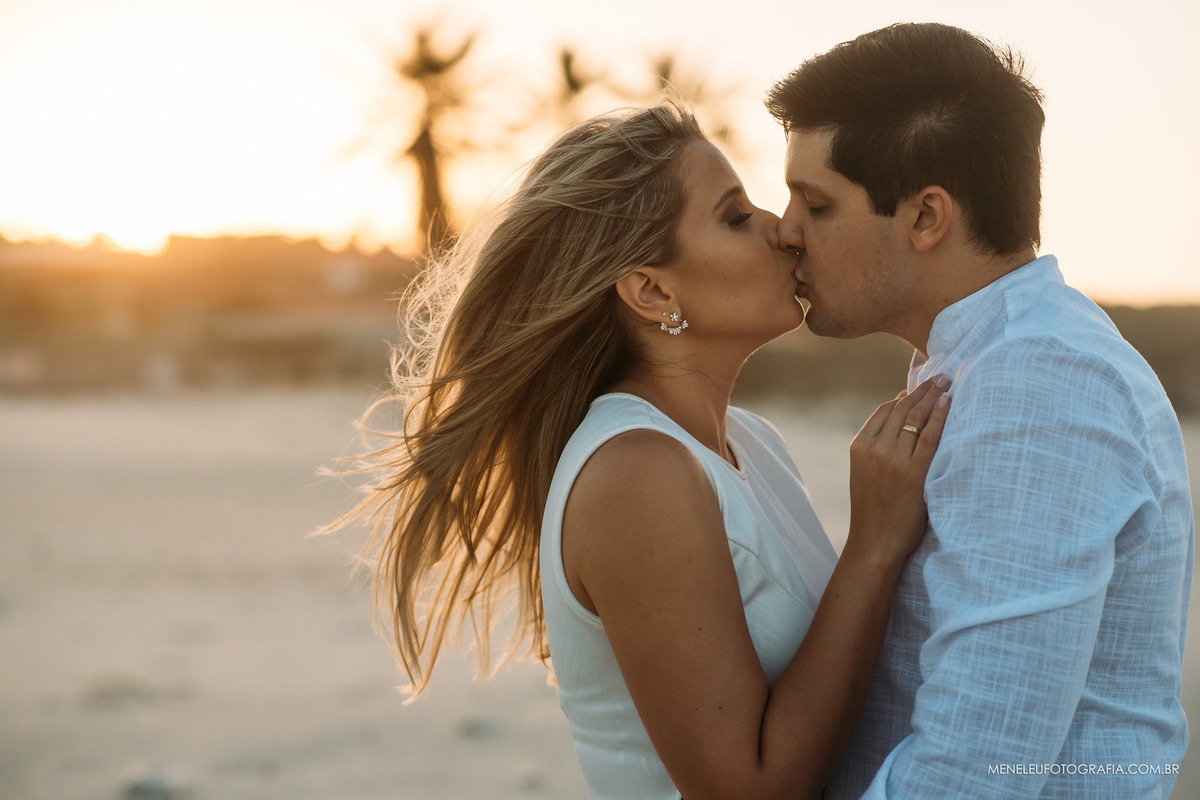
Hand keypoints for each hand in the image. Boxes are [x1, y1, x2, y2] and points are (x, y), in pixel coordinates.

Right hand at [846, 375, 950, 565]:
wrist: (875, 542)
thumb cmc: (874, 511)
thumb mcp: (864, 473)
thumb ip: (877, 448)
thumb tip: (901, 424)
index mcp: (859, 446)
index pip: (884, 410)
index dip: (903, 394)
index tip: (918, 385)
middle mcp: (875, 449)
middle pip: (902, 409)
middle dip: (922, 389)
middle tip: (940, 375)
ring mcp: (894, 460)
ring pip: (916, 418)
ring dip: (933, 396)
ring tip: (947, 382)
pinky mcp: (915, 474)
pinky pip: (930, 437)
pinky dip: (940, 416)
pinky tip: (948, 402)